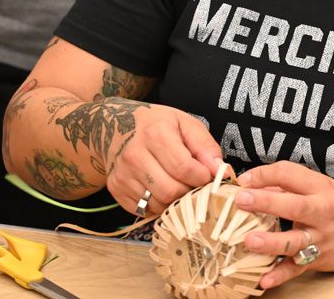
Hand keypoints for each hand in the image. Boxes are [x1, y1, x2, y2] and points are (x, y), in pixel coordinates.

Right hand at [102, 102, 220, 216]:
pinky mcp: (116, 189)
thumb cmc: (155, 123)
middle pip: (171, 190)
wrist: (113, 125)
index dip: (202, 177)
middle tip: (193, 183)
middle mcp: (135, 155)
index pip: (184, 169)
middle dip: (189, 192)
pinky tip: (160, 189)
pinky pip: (144, 210)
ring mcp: (122, 174)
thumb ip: (205, 146)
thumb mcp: (184, 123)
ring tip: (178, 185)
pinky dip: (157, 205)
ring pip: (158, 204)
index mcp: (155, 134)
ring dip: (174, 201)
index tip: (207, 176)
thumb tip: (220, 171)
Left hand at [233, 161, 333, 289]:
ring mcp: (320, 238)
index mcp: (321, 189)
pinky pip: (297, 269)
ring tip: (249, 240)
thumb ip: (290, 185)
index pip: (290, 174)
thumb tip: (254, 185)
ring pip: (295, 241)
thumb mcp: (322, 187)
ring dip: (271, 241)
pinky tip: (264, 280)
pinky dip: (281, 275)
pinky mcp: (318, 260)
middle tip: (241, 199)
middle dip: (266, 202)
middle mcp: (322, 213)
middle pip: (294, 206)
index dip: (264, 174)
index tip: (243, 180)